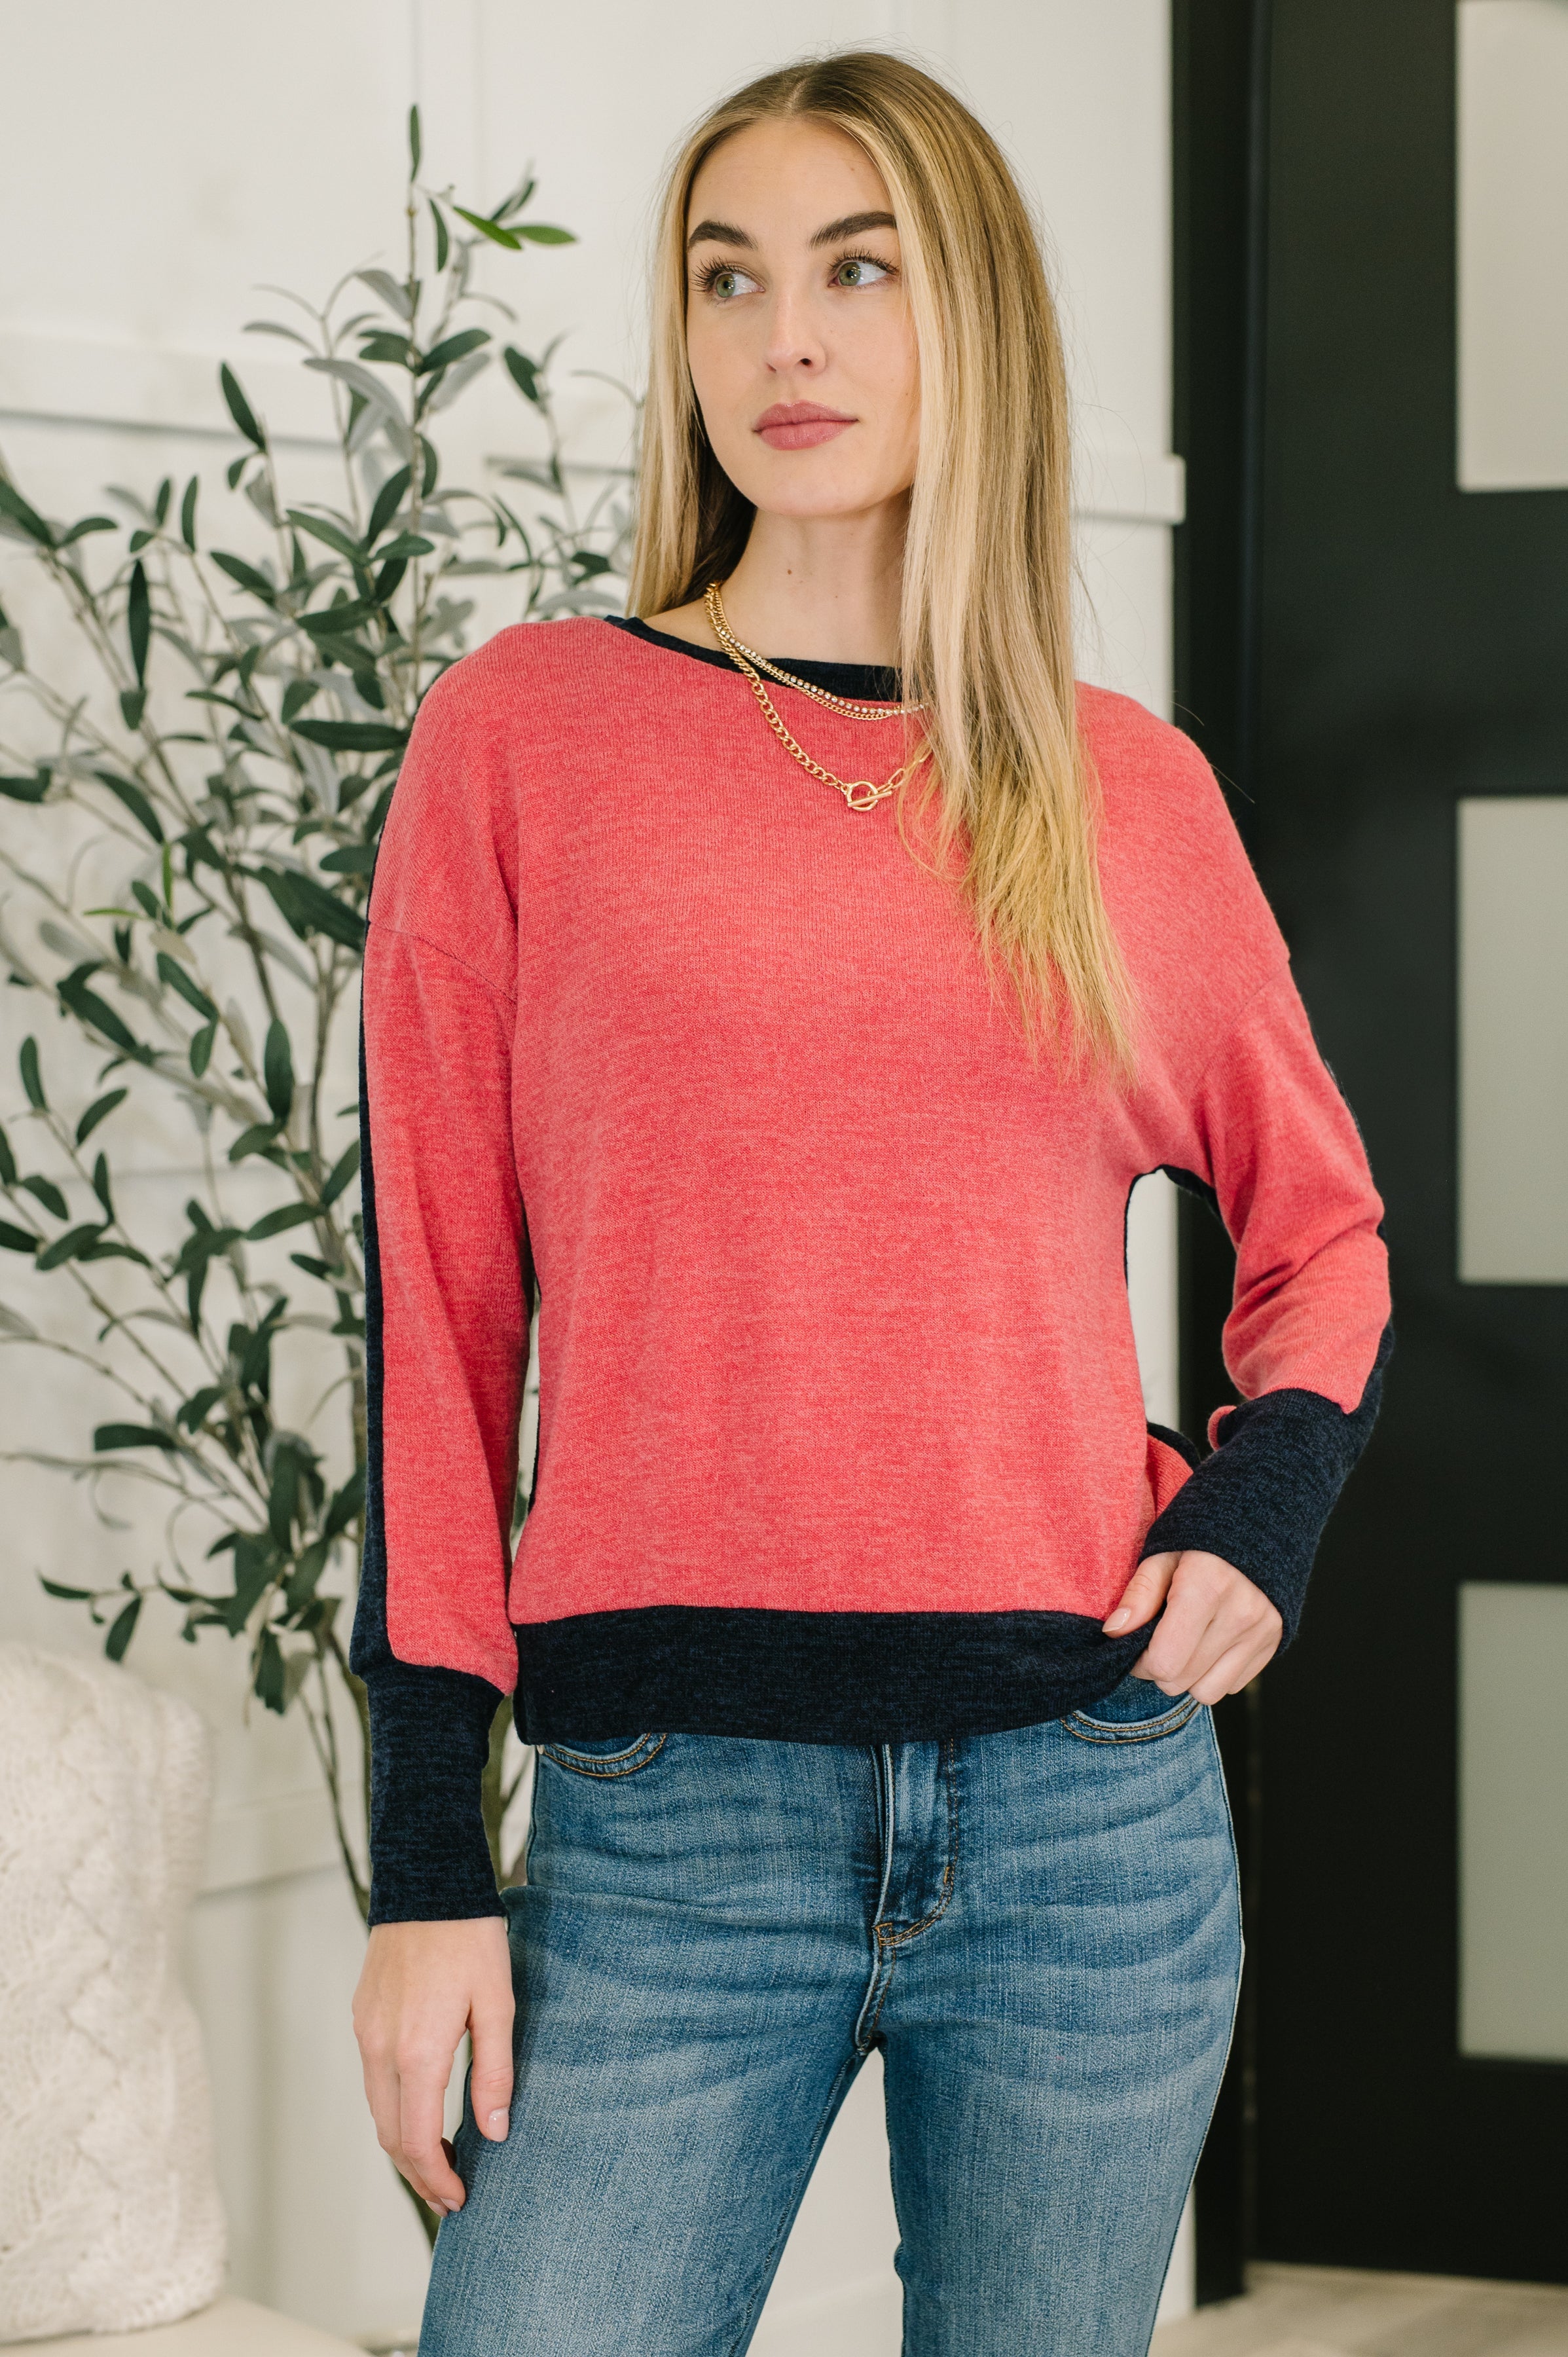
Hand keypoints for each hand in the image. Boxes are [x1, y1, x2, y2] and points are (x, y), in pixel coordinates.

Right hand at [352, 1916, 514, 2216]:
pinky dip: (394, 2107)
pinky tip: (421, 2107)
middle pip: (391, 2136)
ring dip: (404, 2143)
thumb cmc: (471, 1939)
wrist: (429, 1882)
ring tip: (440, 2158)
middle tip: (451, 2193)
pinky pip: (373, 2078)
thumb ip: (494, 2073)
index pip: (417, 2141)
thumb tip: (496, 2131)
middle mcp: (381, 2048)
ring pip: (378, 2109)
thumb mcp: (498, 2004)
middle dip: (418, 2173)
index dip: (436, 2179)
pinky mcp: (363, 2016)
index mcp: (417, 2052)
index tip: (459, 2199)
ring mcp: (366, 2032)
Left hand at [1101, 1548, 1282, 1702]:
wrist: (1260, 1524)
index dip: (1141, 1661)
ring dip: (1188, 1676)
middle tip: (1158, 1640)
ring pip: (1207, 1692)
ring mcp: (1261, 1631)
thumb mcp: (1162, 1555)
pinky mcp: (1273, 1642)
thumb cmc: (1200, 1539)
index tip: (1138, 1642)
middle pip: (1181, 1681)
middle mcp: (1239, 1615)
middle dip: (1160, 1668)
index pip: (1164, 1662)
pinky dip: (1214, 1673)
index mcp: (1206, 1588)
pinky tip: (1209, 1643)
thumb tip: (1114, 1633)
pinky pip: (1232, 1685)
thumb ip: (1138, 1595)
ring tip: (1185, 1644)